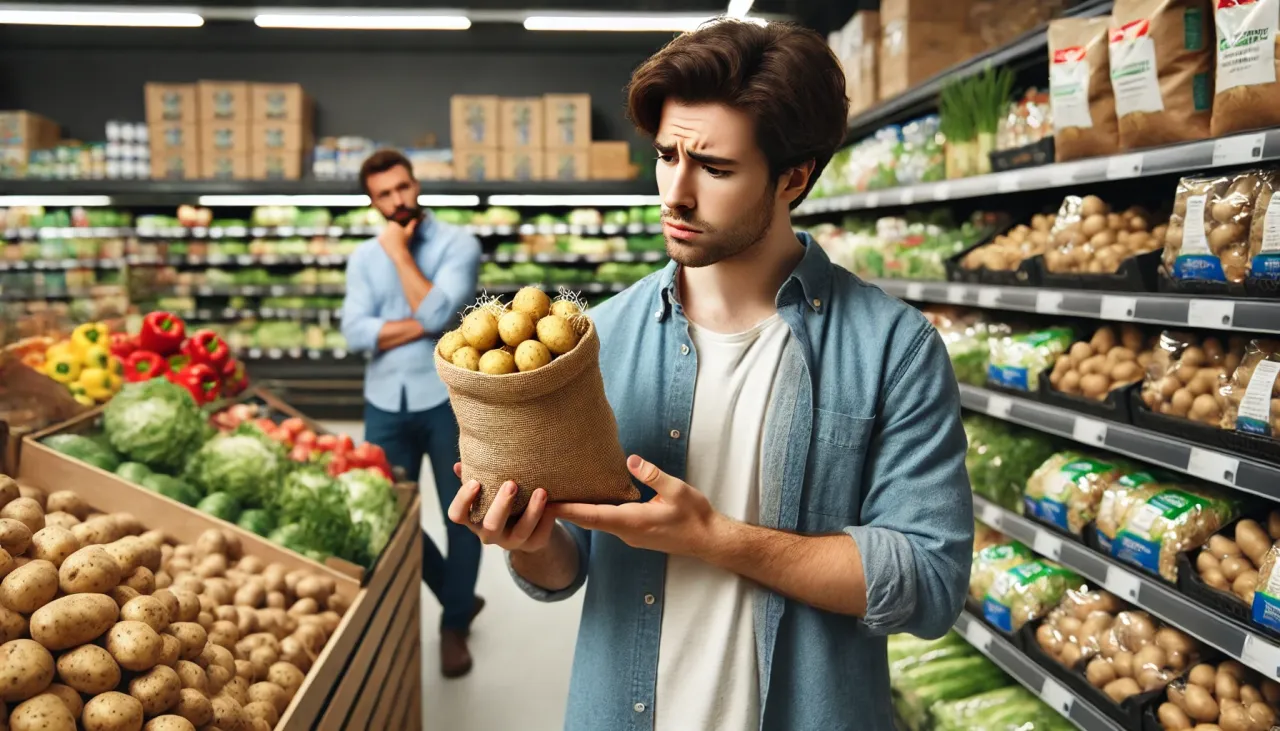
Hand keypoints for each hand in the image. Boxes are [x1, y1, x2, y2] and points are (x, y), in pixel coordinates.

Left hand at [379, 217, 418, 259]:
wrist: (399, 252)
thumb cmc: (405, 242)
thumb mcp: (409, 232)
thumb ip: (412, 224)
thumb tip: (415, 219)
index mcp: (393, 224)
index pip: (391, 223)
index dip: (394, 227)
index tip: (397, 232)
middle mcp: (386, 227)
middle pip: (387, 227)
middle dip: (390, 231)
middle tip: (395, 238)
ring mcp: (382, 233)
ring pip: (383, 232)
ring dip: (386, 235)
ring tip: (392, 241)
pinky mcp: (379, 239)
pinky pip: (380, 238)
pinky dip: (383, 240)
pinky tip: (389, 244)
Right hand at [446, 463, 558, 553]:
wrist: (527, 527)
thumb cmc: (501, 501)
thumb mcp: (488, 491)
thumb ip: (474, 477)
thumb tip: (459, 464)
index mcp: (474, 519)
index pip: (458, 515)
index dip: (464, 501)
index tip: (475, 482)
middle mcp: (490, 534)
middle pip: (491, 526)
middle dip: (501, 506)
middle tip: (511, 484)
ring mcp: (512, 541)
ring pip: (521, 531)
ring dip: (532, 511)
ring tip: (541, 491)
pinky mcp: (533, 544)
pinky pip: (541, 535)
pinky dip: (547, 519)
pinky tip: (553, 504)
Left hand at [553, 455, 726, 558]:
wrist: (708, 540)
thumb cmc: (694, 516)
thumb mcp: (677, 490)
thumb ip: (652, 475)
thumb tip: (630, 460)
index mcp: (634, 521)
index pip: (593, 516)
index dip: (568, 510)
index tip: (547, 505)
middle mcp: (627, 532)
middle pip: (589, 521)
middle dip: (564, 511)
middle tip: (541, 498)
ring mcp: (630, 535)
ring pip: (597, 523)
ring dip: (577, 512)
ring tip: (557, 498)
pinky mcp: (635, 533)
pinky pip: (608, 523)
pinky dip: (592, 514)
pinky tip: (586, 502)